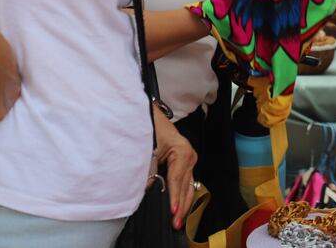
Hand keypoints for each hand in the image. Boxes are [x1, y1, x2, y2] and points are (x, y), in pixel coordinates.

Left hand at [154, 108, 197, 230]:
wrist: (146, 112)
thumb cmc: (149, 124)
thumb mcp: (147, 148)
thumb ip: (149, 171)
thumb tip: (149, 190)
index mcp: (183, 151)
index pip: (177, 180)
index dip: (174, 198)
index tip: (172, 212)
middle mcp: (189, 155)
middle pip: (186, 186)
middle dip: (181, 206)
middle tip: (176, 223)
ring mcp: (188, 158)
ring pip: (188, 186)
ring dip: (182, 203)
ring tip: (178, 220)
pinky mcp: (183, 161)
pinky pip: (184, 181)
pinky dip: (181, 195)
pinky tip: (178, 206)